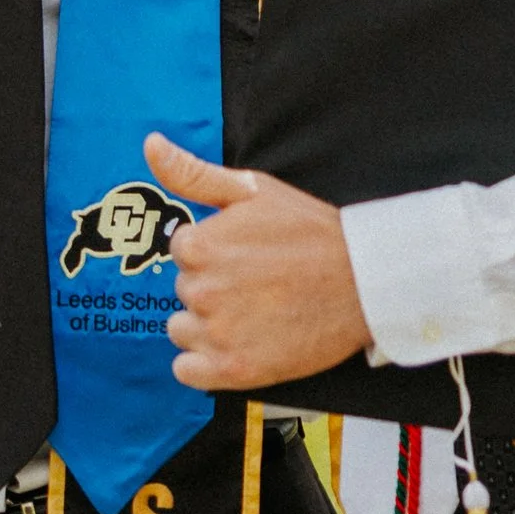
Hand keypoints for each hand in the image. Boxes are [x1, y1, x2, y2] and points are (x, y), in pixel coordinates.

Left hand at [145, 132, 369, 390]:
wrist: (364, 282)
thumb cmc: (309, 231)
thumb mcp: (252, 190)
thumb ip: (192, 173)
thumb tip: (151, 143)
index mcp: (199, 246)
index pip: (182, 253)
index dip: (215, 253)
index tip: (247, 255)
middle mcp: (201, 291)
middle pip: (185, 290)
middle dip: (213, 286)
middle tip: (257, 282)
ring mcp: (218, 334)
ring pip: (183, 329)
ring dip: (206, 325)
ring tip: (251, 313)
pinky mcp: (234, 370)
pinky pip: (187, 370)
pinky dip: (204, 362)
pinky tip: (236, 345)